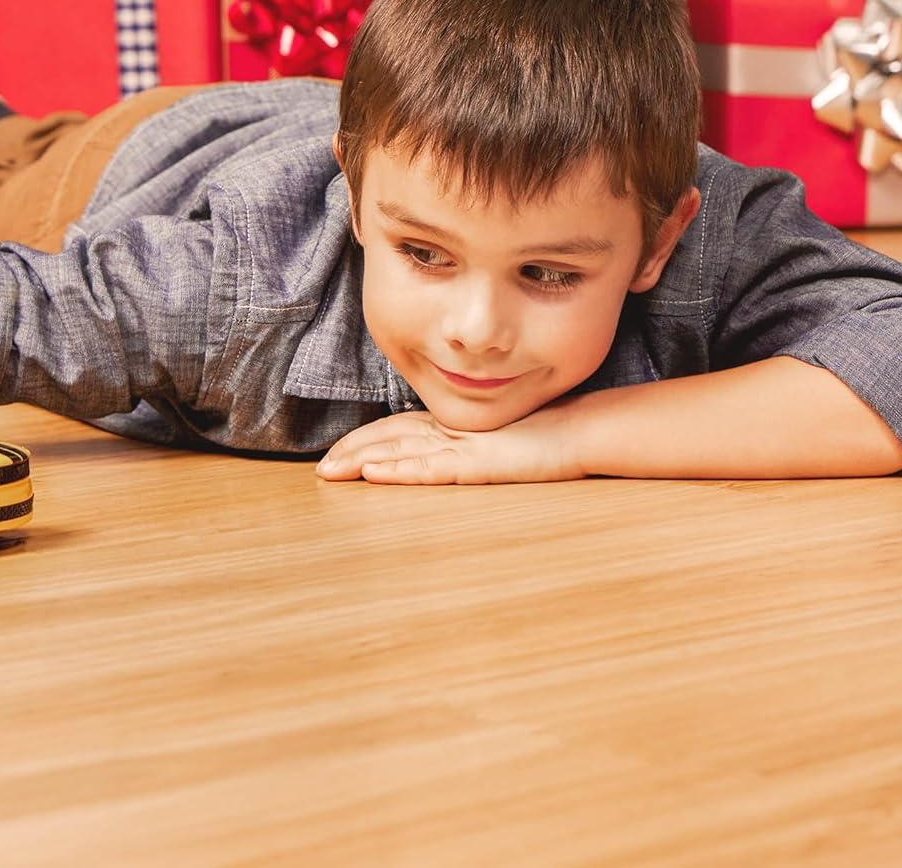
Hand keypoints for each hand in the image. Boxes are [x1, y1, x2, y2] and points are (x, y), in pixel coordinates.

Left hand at [316, 401, 584, 483]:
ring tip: (330, 472)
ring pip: (401, 450)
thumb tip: (447, 458)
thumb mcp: (499, 443)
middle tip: (320, 470)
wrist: (580, 431)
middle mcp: (451, 431)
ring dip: (362, 460)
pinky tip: (374, 475)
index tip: (336, 455)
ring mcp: (463, 445)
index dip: (365, 441)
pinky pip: (430, 468)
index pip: (398, 431)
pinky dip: (399, 470)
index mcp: (454, 426)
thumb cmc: (546, 438)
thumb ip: (472, 447)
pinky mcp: (477, 462)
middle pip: (389, 437)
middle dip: (352, 451)